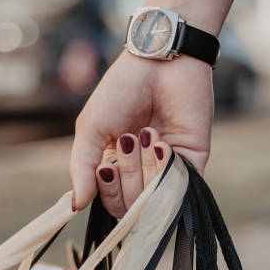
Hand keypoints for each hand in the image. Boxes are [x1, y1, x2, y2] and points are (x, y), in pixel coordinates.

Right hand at [70, 50, 213, 213]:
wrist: (161, 63)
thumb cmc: (122, 91)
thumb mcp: (91, 128)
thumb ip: (82, 168)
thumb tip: (75, 206)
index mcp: (118, 170)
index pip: (113, 205)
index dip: (109, 193)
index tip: (106, 167)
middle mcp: (143, 175)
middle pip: (134, 205)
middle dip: (128, 174)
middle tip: (130, 139)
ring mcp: (169, 172)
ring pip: (156, 200)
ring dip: (147, 167)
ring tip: (149, 133)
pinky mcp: (194, 164)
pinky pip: (181, 190)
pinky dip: (167, 169)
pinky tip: (163, 144)